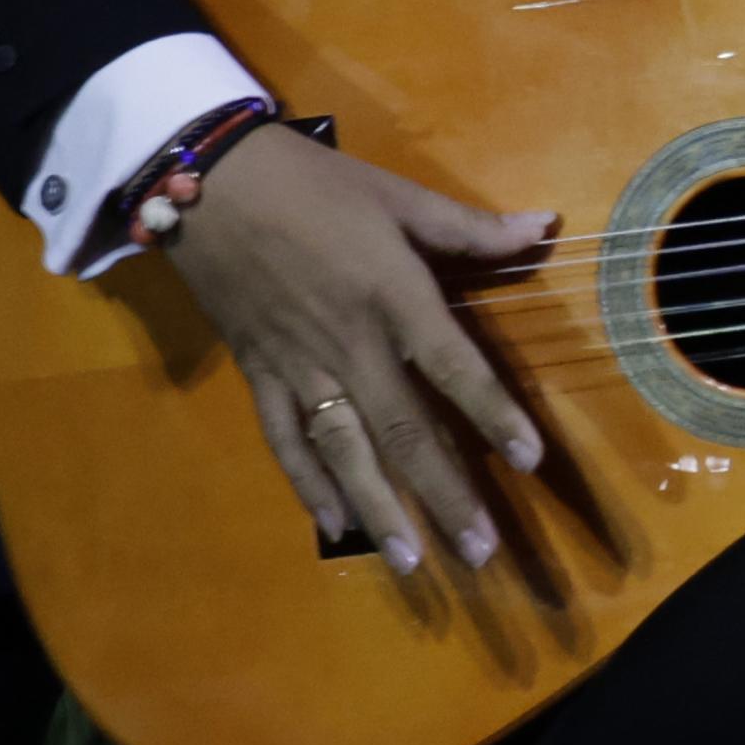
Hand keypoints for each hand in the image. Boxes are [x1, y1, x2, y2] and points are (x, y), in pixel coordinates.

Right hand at [158, 127, 556, 577]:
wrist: (200, 180)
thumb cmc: (310, 183)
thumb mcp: (396, 195)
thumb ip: (470, 227)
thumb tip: (545, 226)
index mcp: (391, 297)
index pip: (453, 368)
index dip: (494, 414)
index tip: (532, 461)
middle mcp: (349, 344)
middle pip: (403, 431)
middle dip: (445, 494)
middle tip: (482, 552)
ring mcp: (298, 366)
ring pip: (345, 451)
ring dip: (380, 510)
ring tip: (415, 563)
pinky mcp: (256, 373)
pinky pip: (284, 439)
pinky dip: (308, 484)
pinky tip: (334, 526)